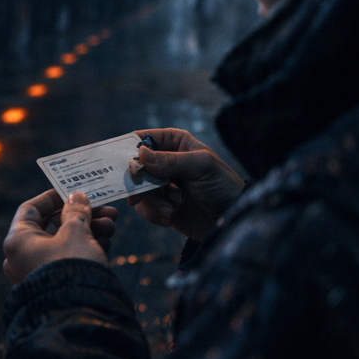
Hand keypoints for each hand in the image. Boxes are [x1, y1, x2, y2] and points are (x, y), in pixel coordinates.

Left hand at [3, 190, 117, 283]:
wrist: (79, 312)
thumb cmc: (71, 266)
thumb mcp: (76, 232)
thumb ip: (76, 212)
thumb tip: (76, 198)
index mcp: (18, 240)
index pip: (30, 210)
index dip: (52, 198)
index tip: (73, 191)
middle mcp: (22, 256)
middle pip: (52, 226)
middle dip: (81, 216)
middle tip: (106, 210)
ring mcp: (38, 271)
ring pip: (63, 242)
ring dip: (88, 230)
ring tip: (112, 226)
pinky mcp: (54, 283)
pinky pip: (68, 259)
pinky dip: (85, 248)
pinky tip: (106, 243)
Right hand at [128, 128, 245, 240]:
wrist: (230, 220)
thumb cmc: (222, 185)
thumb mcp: (200, 166)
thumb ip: (171, 160)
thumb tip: (141, 155)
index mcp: (174, 143)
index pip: (143, 139)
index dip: (131, 149)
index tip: (128, 162)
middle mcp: (164, 162)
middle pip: (135, 167)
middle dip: (143, 181)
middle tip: (150, 190)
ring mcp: (160, 185)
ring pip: (138, 190)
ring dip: (154, 200)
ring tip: (174, 206)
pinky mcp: (160, 205)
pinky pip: (144, 209)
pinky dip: (156, 213)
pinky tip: (172, 215)